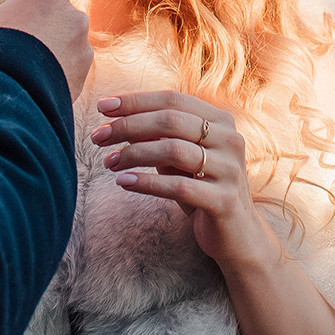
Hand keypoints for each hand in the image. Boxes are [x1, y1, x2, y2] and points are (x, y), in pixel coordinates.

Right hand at [0, 0, 91, 98]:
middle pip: (61, 6)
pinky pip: (68, 64)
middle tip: (12, 32)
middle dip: (40, 15)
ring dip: (48, 43)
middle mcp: (74, 18)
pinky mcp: (81, 79)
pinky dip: (53, 67)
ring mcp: (81, 50)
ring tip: (18, 61)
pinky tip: (27, 79)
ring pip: (66, 36)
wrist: (0, 110)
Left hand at [92, 91, 275, 269]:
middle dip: (128, 125)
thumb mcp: (181, 157)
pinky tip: (124, 182)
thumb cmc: (201, 188)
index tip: (102, 106)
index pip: (173, 99)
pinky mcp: (224, 200)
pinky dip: (147, 182)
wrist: (236, 235)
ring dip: (133, 154)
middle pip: (171, 120)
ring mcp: (230, 169)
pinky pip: (179, 186)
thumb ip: (159, 136)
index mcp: (221, 121)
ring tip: (108, 162)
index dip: (135, 101)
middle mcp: (230, 139)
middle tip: (98, 137)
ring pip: (173, 150)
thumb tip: (116, 119)